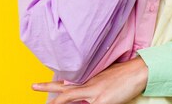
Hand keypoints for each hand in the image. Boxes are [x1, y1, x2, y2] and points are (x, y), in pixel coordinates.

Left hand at [32, 57, 148, 103]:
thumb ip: (92, 82)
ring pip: (70, 98)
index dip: (52, 85)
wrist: (138, 71)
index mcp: (88, 78)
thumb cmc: (123, 73)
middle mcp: (88, 84)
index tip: (40, 86)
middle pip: (63, 90)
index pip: (66, 83)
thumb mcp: (104, 75)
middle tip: (33, 87)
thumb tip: (83, 88)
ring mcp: (94, 93)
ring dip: (59, 102)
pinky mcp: (103, 100)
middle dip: (47, 91)